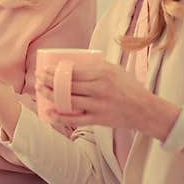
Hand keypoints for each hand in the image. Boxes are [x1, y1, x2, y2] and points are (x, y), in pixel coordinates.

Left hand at [35, 59, 160, 133]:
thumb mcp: (115, 70)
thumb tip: (73, 63)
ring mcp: (98, 105)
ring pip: (68, 101)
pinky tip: (50, 114)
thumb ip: (96, 67)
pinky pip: (75, 119)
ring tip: (41, 91)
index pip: (73, 71)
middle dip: (49, 81)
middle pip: (67, 85)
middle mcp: (99, 88)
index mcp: (103, 73)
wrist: (145, 110)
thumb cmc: (129, 88)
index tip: (45, 69)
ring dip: (51, 96)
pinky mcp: (99, 119)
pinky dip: (61, 117)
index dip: (55, 71)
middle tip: (38, 78)